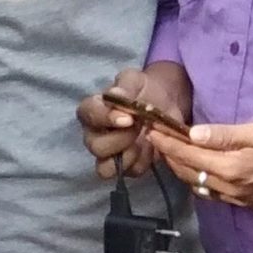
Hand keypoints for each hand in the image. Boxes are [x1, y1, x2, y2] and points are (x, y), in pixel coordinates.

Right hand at [78, 63, 191, 179]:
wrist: (164, 101)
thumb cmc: (143, 89)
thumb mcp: (135, 80)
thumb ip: (124, 86)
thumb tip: (115, 94)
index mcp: (92, 110)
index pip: (88, 116)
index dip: (106, 118)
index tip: (128, 118)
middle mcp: (94, 135)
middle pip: (96, 147)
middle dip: (120, 139)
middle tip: (139, 127)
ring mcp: (109, 154)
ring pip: (105, 168)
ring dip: (128, 156)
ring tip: (144, 141)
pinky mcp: (127, 166)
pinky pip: (130, 172)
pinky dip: (142, 162)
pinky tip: (151, 148)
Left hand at [150, 118, 252, 209]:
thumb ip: (226, 135)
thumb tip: (193, 134)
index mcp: (231, 168)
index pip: (188, 155)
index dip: (167, 142)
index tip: (150, 129)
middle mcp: (230, 188)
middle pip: (188, 173)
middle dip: (169, 156)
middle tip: (156, 139)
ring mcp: (239, 199)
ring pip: (198, 187)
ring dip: (182, 170)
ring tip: (171, 153)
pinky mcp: (248, 204)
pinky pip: (214, 195)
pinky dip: (199, 182)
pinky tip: (198, 171)